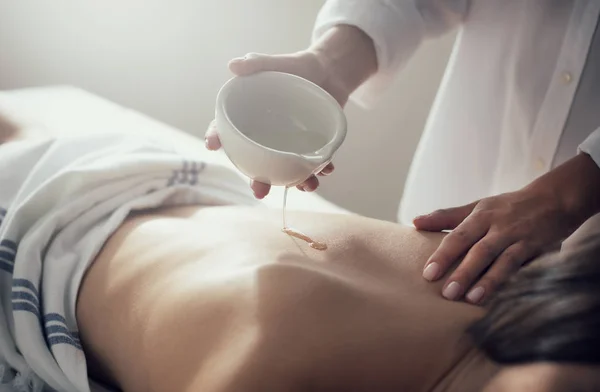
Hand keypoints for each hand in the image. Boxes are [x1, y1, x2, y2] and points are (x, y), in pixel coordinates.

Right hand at [205, 51, 345, 198]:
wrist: (329, 71)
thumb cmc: (295, 67)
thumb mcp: (275, 64)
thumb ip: (256, 63)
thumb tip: (233, 64)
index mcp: (250, 116)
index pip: (227, 128)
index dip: (217, 137)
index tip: (211, 144)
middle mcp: (266, 135)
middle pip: (257, 161)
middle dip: (257, 179)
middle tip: (259, 191)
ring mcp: (289, 143)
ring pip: (285, 169)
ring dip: (294, 182)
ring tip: (306, 185)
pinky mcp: (310, 145)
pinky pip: (312, 163)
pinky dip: (319, 169)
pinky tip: (326, 170)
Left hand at [414, 153, 599, 303]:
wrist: (554, 200)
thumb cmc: (506, 208)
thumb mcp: (476, 207)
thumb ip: (446, 217)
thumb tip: (414, 223)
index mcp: (481, 216)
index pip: (458, 236)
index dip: (443, 255)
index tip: (428, 274)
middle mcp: (500, 227)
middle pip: (480, 250)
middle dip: (464, 272)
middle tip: (447, 293)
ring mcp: (521, 240)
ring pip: (504, 261)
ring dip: (489, 281)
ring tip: (472, 299)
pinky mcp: (540, 251)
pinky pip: (527, 269)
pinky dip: (517, 283)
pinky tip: (505, 298)